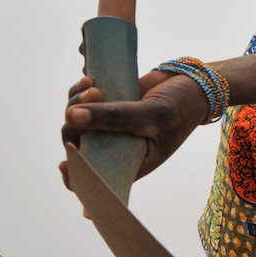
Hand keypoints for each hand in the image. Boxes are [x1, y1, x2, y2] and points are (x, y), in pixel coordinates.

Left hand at [59, 72, 209, 189]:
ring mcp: (110, 125)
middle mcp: (116, 146)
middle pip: (78, 143)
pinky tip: (90, 79)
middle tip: (92, 98)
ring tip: (92, 85)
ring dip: (76, 102)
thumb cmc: (182, 107)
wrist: (192, 82)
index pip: (96, 177)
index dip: (76, 175)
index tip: (63, 163)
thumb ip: (115, 117)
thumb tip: (71, 116)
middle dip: (75, 123)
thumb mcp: (152, 115)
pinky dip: (80, 91)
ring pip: (76, 120)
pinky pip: (82, 102)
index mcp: (131, 161)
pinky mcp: (108, 104)